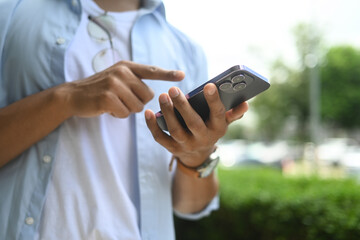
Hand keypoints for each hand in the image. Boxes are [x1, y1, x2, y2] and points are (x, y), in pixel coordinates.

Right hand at [61, 60, 184, 117]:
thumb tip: (154, 93)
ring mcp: (114, 84)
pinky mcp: (108, 97)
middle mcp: (122, 72)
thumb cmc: (99, 89)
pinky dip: (118, 114)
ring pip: (138, 106)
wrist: (73, 95)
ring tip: (113, 102)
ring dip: (127, 109)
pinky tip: (107, 108)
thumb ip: (134, 80)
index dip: (168, 74)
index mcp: (126, 66)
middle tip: (122, 99)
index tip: (182, 75)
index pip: (152, 70)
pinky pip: (126, 113)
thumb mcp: (116, 77)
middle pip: (148, 95)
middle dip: (138, 102)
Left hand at [145, 83, 248, 166]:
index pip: (218, 114)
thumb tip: (245, 103)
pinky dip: (152, 126)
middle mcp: (203, 139)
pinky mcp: (173, 148)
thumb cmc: (210, 129)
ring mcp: (187, 145)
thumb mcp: (224, 122)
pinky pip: (160, 138)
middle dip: (183, 106)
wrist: (198, 155)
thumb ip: (233, 112)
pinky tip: (147, 112)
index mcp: (218, 129)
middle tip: (173, 89)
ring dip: (167, 113)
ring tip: (162, 96)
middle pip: (193, 123)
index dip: (214, 100)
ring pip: (176, 130)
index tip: (209, 85)